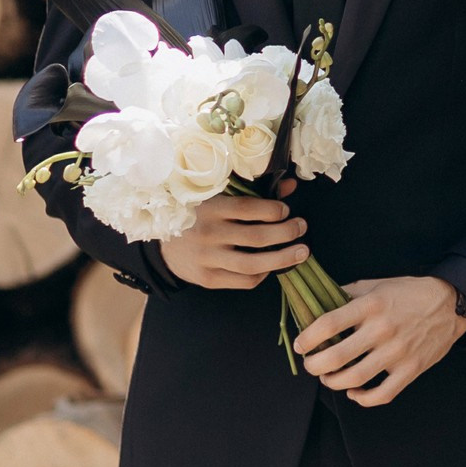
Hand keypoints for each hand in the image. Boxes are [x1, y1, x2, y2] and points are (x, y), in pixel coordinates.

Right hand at [159, 180, 308, 289]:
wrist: (163, 246)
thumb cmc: (198, 216)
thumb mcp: (220, 198)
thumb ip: (256, 192)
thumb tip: (292, 186)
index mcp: (210, 208)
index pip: (248, 208)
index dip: (274, 210)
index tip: (286, 211)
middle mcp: (208, 234)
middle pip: (257, 237)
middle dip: (287, 233)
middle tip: (302, 227)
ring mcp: (207, 259)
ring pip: (253, 264)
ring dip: (283, 259)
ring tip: (302, 252)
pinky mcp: (208, 279)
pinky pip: (244, 281)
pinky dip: (263, 274)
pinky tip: (273, 266)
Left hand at [294, 275, 465, 405]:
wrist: (452, 304)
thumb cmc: (411, 293)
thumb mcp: (379, 284)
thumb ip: (349, 293)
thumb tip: (319, 302)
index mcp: (372, 305)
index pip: (328, 324)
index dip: (307, 338)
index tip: (301, 344)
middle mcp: (383, 329)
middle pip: (336, 356)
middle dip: (314, 365)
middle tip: (310, 364)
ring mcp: (398, 352)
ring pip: (354, 378)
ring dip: (332, 382)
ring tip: (328, 377)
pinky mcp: (411, 369)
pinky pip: (381, 394)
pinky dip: (362, 398)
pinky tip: (354, 392)